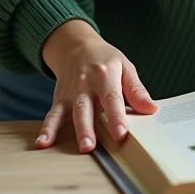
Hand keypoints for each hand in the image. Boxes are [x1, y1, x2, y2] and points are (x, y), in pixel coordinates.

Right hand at [37, 20, 158, 152]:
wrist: (76, 46)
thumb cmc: (105, 60)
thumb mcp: (125, 67)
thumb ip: (136, 90)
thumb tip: (151, 109)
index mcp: (106, 75)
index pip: (112, 98)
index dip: (116, 117)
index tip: (121, 134)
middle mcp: (86, 84)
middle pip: (87, 108)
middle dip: (88, 128)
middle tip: (91, 147)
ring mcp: (71, 92)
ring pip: (71, 113)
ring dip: (73, 131)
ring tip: (78, 148)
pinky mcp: (59, 99)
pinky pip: (52, 114)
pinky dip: (46, 129)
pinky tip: (43, 143)